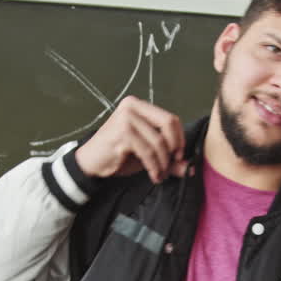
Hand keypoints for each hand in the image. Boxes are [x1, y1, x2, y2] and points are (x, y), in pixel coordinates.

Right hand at [74, 97, 190, 183]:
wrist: (90, 163)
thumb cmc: (117, 154)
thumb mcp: (146, 154)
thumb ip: (168, 157)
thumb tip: (190, 168)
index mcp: (138, 105)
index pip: (170, 118)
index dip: (179, 138)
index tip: (179, 155)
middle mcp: (132, 107)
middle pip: (168, 123)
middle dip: (174, 147)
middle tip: (173, 163)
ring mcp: (126, 119)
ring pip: (159, 142)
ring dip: (163, 163)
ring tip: (160, 174)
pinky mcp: (122, 133)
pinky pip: (148, 152)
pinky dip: (154, 166)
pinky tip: (153, 175)